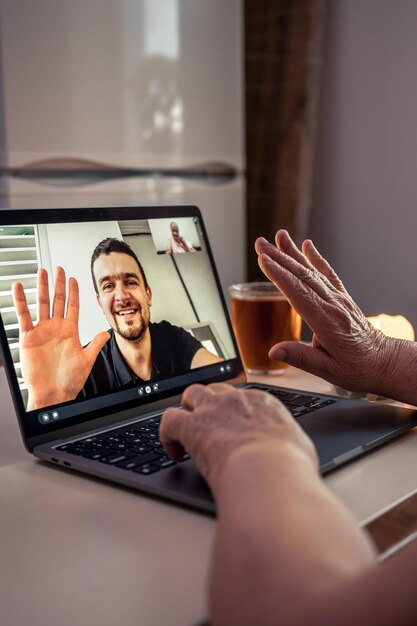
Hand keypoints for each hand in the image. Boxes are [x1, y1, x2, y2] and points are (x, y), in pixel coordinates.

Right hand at [13, 267, 109, 409]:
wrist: (53, 393)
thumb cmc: (69, 380)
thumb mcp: (87, 360)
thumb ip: (95, 344)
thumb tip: (106, 333)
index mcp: (71, 332)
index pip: (73, 306)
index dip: (74, 292)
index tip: (74, 279)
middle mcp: (56, 329)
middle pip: (58, 300)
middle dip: (59, 284)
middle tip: (59, 269)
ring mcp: (42, 331)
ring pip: (42, 304)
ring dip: (42, 288)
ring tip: (43, 272)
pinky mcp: (28, 337)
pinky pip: (24, 316)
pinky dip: (21, 301)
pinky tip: (19, 288)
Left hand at [160, 383, 317, 494]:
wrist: (269, 475)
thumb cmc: (289, 468)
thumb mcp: (299, 450)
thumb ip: (290, 445)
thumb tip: (294, 455)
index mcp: (263, 403)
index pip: (242, 397)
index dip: (233, 411)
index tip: (232, 426)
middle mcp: (236, 400)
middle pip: (214, 389)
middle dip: (208, 403)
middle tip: (206, 425)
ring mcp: (212, 410)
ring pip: (190, 395)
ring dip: (186, 410)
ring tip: (185, 431)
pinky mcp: (191, 427)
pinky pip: (168, 420)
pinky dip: (166, 434)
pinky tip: (173, 451)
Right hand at [255, 230, 396, 393]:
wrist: (382, 362)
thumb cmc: (356, 368)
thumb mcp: (327, 370)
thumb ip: (300, 358)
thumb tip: (274, 351)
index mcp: (327, 323)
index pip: (299, 294)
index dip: (280, 276)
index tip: (263, 261)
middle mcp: (333, 305)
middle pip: (302, 276)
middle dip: (279, 258)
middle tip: (260, 244)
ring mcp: (339, 299)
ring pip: (312, 271)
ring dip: (293, 253)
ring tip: (277, 237)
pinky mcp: (342, 297)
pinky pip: (327, 273)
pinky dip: (316, 258)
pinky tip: (307, 246)